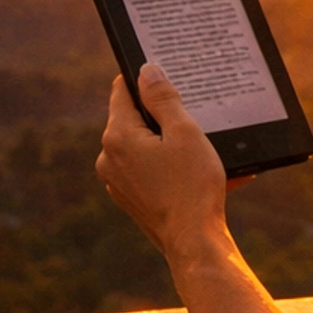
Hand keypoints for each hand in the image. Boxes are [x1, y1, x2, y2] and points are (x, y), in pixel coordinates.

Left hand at [97, 65, 231, 264]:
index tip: (167, 77)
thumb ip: (163, 98)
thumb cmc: (192, 185)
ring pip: (142, 144)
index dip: (145, 79)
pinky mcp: (129, 197)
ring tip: (203, 149)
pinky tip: (198, 171)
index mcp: (118, 137)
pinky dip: (170, 164)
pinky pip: (148, 169)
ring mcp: (116, 180)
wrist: (193, 241)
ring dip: (169, 141)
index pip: (123, 90)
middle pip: (134, 118)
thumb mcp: (184, 132)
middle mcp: (109, 158)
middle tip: (195, 116)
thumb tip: (147, 71)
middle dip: (163, 115)